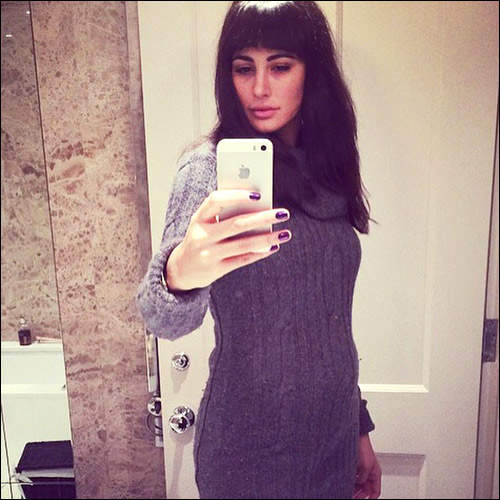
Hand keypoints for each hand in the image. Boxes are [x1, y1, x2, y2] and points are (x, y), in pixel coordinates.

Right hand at [166, 189, 291, 290]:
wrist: (181, 269)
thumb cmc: (201, 237)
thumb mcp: (205, 223)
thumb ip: (225, 214)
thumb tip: (259, 207)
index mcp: (198, 218)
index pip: (215, 201)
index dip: (236, 196)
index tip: (258, 194)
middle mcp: (202, 236)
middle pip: (236, 224)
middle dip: (263, 217)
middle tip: (283, 213)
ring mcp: (208, 254)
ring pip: (243, 244)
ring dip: (267, 238)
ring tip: (285, 233)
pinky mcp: (216, 270)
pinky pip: (243, 259)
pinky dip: (260, 253)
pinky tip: (274, 247)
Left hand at [352, 434, 381, 498]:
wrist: (356, 435)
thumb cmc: (363, 446)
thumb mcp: (365, 466)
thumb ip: (363, 478)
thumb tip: (358, 483)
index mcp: (375, 473)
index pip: (375, 491)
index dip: (371, 498)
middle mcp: (368, 472)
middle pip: (365, 489)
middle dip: (359, 495)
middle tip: (351, 497)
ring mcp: (361, 469)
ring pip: (358, 484)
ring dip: (353, 489)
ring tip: (346, 492)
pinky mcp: (354, 465)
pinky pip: (352, 477)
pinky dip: (349, 481)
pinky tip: (344, 483)